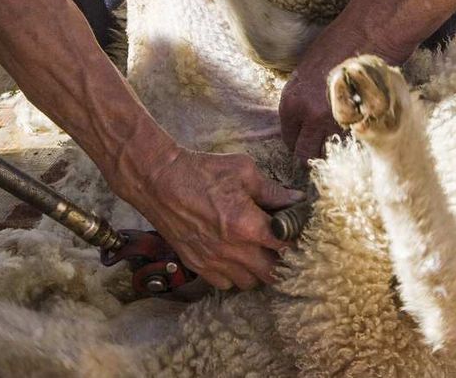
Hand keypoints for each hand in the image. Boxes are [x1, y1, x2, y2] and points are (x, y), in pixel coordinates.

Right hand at [119, 147, 303, 289]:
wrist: (158, 181)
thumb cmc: (201, 171)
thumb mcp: (243, 170)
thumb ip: (272, 191)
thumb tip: (297, 201)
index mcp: (247, 225)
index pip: (287, 247)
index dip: (296, 241)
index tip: (297, 233)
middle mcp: (232, 250)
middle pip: (272, 274)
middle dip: (281, 262)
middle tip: (280, 246)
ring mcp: (213, 261)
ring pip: (249, 283)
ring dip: (257, 270)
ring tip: (257, 252)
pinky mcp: (197, 265)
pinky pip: (225, 284)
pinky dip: (233, 275)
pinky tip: (234, 257)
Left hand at [280, 26, 415, 163]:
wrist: (368, 34)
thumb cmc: (336, 45)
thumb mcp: (305, 70)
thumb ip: (300, 97)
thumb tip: (300, 117)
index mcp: (291, 101)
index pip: (288, 137)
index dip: (297, 140)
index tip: (306, 139)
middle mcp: (308, 115)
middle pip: (304, 153)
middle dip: (311, 151)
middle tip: (320, 145)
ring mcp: (333, 121)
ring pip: (327, 151)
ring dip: (331, 146)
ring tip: (338, 135)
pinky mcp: (357, 122)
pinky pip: (348, 141)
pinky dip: (349, 138)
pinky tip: (354, 126)